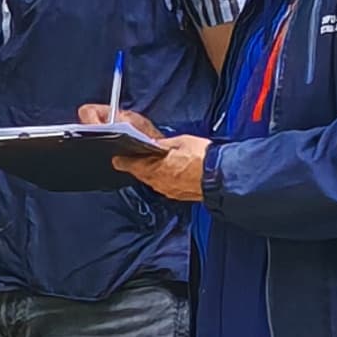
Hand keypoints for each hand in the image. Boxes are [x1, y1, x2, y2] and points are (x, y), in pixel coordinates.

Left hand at [83, 104, 207, 204]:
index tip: (116, 159)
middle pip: (142, 175)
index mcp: (156, 168)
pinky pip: (165, 186)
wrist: (220, 176)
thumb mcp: (180, 142)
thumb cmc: (202, 158)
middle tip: (131, 161)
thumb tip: (153, 145)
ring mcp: (169, 190)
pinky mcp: (180, 194)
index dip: (123, 162)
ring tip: (152, 164)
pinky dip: (163, 179)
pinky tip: (169, 173)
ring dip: (150, 173)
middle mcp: (160, 182)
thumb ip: (163, 144)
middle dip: (137, 167)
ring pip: (153, 181)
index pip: (132, 165)